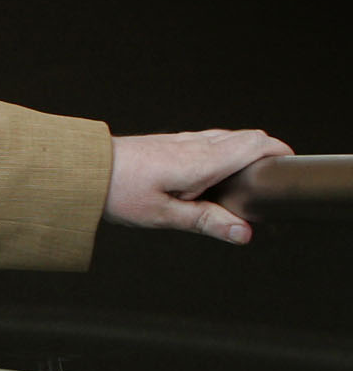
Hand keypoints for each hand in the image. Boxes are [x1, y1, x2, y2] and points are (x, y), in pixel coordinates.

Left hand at [104, 129, 292, 243]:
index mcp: (202, 160)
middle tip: (268, 184)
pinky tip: (213, 173)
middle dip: (266, 154)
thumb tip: (243, 233)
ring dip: (243, 152)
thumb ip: (207, 222)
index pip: (255, 143)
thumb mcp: (164, 215)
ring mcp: (181, 139)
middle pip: (246, 137)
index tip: (288, 170)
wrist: (81, 170)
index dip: (279, 152)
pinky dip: (223, 151)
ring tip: (244, 183)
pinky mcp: (168, 141)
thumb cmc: (117, 191)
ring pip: (227, 137)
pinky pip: (207, 139)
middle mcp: (195, 144)